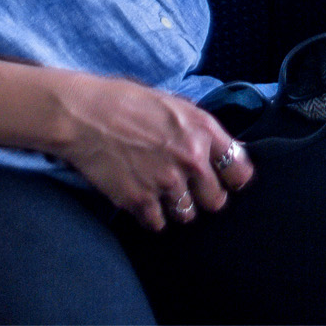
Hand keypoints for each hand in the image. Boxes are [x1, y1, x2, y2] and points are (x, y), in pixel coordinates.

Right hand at [46, 72, 253, 230]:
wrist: (86, 115)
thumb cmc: (129, 102)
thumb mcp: (176, 105)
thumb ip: (200, 130)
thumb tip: (219, 150)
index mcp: (203, 130)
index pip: (239, 170)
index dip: (234, 178)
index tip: (227, 181)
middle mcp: (191, 159)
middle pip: (216, 200)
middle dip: (205, 197)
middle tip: (192, 191)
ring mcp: (166, 182)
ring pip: (187, 215)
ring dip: (178, 208)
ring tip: (163, 193)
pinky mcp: (139, 201)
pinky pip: (157, 223)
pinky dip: (151, 216)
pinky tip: (143, 199)